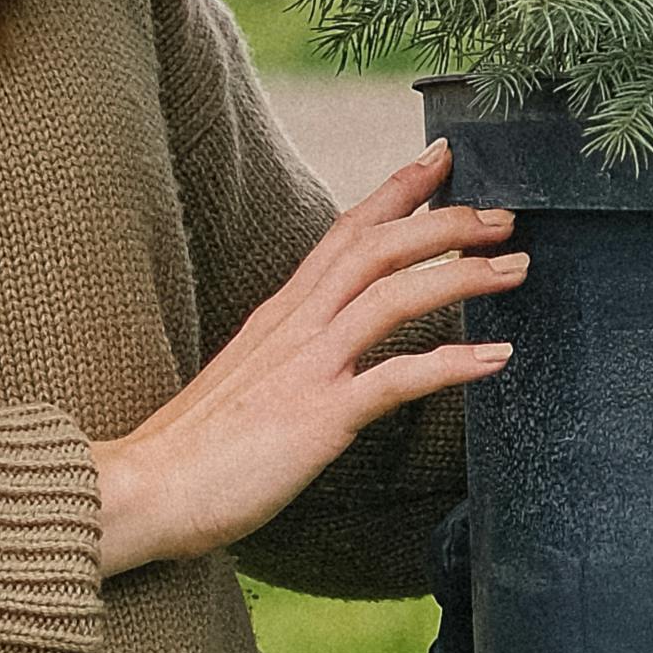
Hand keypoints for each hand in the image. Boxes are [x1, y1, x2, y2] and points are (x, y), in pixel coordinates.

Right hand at [93, 146, 522, 576]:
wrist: (137, 493)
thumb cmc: (191, 451)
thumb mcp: (248, 381)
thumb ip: (291, 356)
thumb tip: (330, 354)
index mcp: (279, 315)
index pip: (344, 232)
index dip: (397, 192)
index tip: (444, 160)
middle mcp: (294, 328)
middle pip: (376, 247)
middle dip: (445, 221)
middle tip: (505, 213)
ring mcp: (305, 369)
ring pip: (391, 295)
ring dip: (460, 275)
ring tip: (516, 267)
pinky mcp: (316, 417)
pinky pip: (395, 379)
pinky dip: (451, 363)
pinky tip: (497, 359)